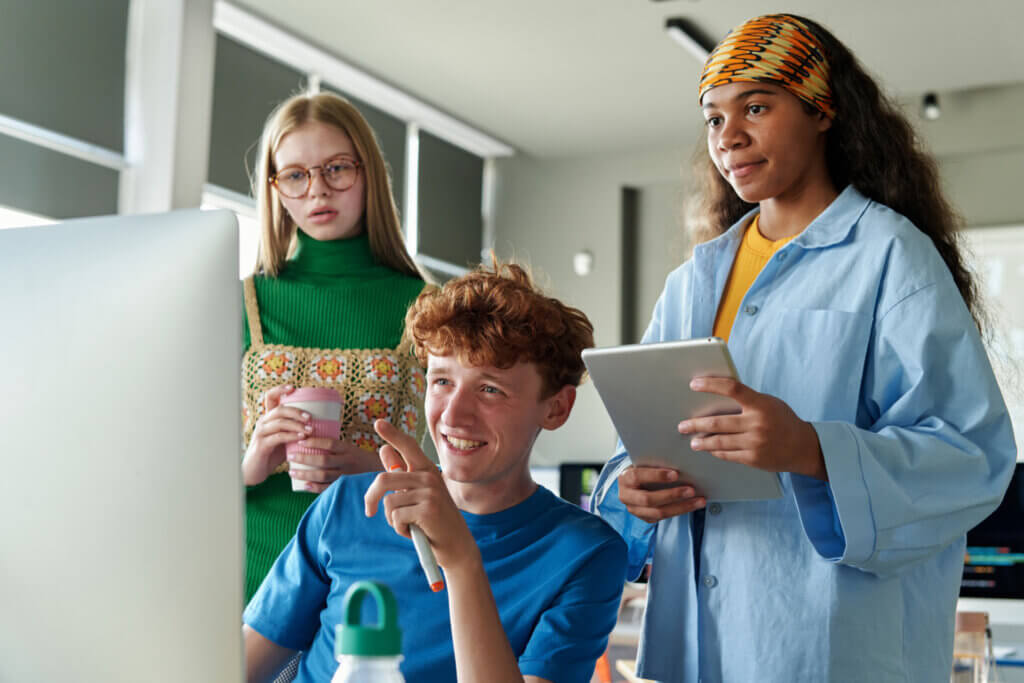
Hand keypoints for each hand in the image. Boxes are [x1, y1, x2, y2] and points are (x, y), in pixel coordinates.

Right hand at [242, 385, 310, 485]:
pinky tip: (301, 438)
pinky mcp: (262, 445)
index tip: (293, 388)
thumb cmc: (272, 454)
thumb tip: (318, 426)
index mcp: (268, 418)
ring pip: (280, 422)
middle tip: (310, 418)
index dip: (279, 390)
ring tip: (310, 430)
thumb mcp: (285, 439)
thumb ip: (295, 431)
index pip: (270, 397)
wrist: (255, 471)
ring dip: (297, 425)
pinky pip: (278, 437)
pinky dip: (291, 436)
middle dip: (296, 411)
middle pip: (279, 409)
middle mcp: (263, 422)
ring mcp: (261, 433)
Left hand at [286, 437, 384, 492]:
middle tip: (290, 457)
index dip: (315, 441)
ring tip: (292, 471)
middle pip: (323, 460)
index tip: (300, 440)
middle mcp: (348, 462)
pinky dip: (315, 487)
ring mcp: (347, 475)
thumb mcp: (351, 449)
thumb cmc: (361, 459)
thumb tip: (310, 439)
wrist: (382, 474)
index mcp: (349, 449)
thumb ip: (335, 447)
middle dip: (304, 458)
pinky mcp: (346, 486)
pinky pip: (328, 488)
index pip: (330, 443)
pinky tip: (304, 485)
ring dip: (305, 474)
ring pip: (323, 475)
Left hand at [363, 419, 478, 572]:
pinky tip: (414, 532)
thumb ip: (400, 475)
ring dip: (392, 519)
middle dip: (371, 498)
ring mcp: (430, 492)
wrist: (455, 546)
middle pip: (384, 480)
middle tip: (369, 511)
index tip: (378, 423)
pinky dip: (399, 528)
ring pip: (388, 502)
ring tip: (408, 525)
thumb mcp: (417, 496)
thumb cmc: (434, 522)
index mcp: (427, 471)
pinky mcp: (427, 509)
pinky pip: (395, 516)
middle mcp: (429, 477)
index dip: (392, 434)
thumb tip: (384, 450)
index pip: (408, 446)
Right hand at [617, 466, 705, 522]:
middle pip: (648, 499)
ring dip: (681, 507)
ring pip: (658, 512)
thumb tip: (680, 463)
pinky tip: (692, 505)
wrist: (632, 483)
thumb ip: (655, 463)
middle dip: (672, 495)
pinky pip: (663, 518)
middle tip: (691, 490)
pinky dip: (680, 511)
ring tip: (698, 500)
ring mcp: (635, 510)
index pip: (638, 476)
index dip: (656, 476)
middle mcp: (626, 496)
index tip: (675, 474)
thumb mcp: (644, 463)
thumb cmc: (641, 469)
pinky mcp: (645, 518)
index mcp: (624, 478)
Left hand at [679, 377, 826, 479]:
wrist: (803, 447)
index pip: (732, 389)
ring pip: (719, 442)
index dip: (711, 385)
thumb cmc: (782, 420)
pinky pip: (728, 455)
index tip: (693, 384)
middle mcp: (756, 423)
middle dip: (696, 424)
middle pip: (717, 423)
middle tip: (682, 425)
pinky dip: (716, 452)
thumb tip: (716, 396)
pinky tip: (709, 449)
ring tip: (692, 441)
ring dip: (702, 442)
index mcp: (760, 404)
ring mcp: (755, 443)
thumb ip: (747, 400)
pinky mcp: (753, 459)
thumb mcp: (768, 403)